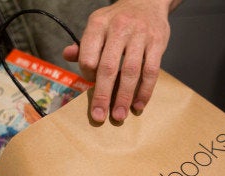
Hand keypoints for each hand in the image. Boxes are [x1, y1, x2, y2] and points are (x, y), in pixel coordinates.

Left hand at [63, 0, 173, 122]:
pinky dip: (145, 91)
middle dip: (103, 95)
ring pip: (131, 72)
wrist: (146, 1)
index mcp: (98, 24)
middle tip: (99, 116)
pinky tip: (139, 105)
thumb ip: (83, 44)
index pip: (88, 56)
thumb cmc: (117, 20)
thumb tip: (67, 55)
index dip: (87, 75)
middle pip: (108, 67)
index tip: (90, 85)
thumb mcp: (97, 25)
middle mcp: (119, 28)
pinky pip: (151, 71)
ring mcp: (140, 36)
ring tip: (119, 116)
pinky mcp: (157, 43)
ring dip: (125, 97)